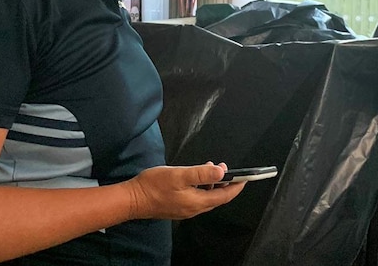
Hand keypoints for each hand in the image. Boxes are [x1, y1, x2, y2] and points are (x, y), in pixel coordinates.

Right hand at [123, 162, 244, 220]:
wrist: (132, 200)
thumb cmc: (154, 185)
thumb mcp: (180, 174)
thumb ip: (201, 173)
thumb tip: (222, 171)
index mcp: (197, 202)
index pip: (224, 196)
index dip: (236, 186)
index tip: (245, 177)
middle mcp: (194, 209)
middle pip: (217, 197)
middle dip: (225, 183)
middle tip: (225, 167)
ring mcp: (185, 210)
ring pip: (206, 197)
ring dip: (212, 184)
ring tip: (211, 168)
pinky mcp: (178, 208)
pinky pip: (196, 198)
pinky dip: (202, 187)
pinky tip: (196, 178)